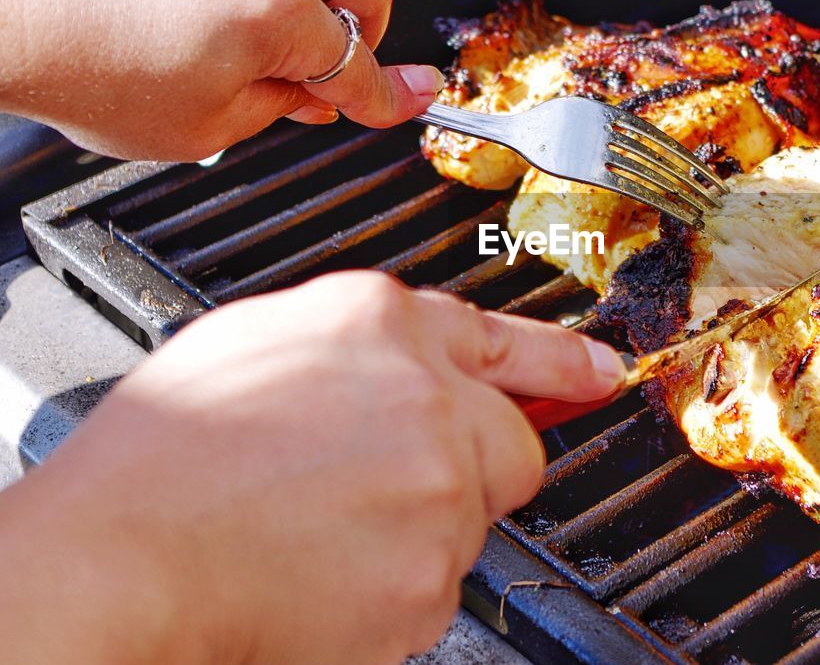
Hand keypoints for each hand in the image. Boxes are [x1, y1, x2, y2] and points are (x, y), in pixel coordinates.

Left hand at [0, 0, 442, 160]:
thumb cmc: (84, 68)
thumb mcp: (203, 128)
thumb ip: (281, 106)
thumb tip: (325, 96)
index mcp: (277, 11)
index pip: (360, 63)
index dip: (391, 93)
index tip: (415, 96)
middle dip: (367, 22)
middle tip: (337, 59)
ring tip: (235, 40)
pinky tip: (190, 3)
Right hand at [0, 272, 624, 664]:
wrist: (124, 555)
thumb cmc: (166, 455)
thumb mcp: (258, 340)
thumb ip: (356, 344)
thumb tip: (402, 360)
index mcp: (381, 323)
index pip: (506, 338)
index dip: (563, 363)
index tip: (605, 375)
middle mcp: (430, 398)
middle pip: (512, 446)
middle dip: (474, 467)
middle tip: (392, 488)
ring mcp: (441, 491)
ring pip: (469, 521)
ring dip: (419, 529)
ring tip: (319, 529)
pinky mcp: (433, 579)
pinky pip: (437, 585)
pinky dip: (393, 587)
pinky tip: (320, 570)